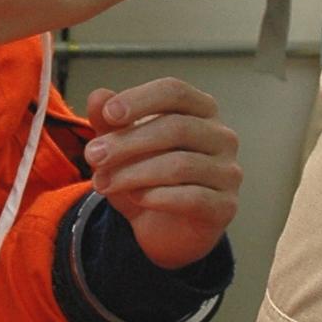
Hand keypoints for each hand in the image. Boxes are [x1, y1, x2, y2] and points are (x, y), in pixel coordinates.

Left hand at [78, 76, 241, 271]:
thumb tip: (98, 96)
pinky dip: (157, 197)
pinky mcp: (225, 206)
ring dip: (134, 173)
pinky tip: (135, 198)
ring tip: (102, 183)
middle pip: (175, 127)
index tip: (108, 114)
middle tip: (93, 155)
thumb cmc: (146, 179)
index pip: (175, 91)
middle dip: (127, 142)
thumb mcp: (121, 150)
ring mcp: (228, 172)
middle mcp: (221, 136)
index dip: (140, 100)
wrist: (164, 230)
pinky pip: (193, 197)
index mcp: (201, 110)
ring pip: (181, 165)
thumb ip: (109, 123)